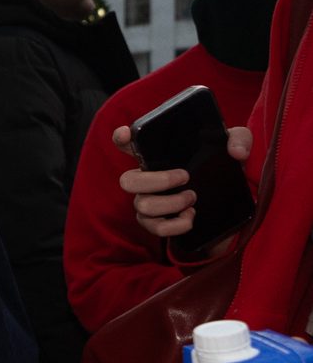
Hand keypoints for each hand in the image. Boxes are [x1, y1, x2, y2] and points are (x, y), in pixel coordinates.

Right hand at [114, 122, 252, 247]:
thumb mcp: (237, 149)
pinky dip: (175, 224)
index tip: (126, 134)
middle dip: (156, 180)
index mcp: (159, 157)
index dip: (121, 139)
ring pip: (143, 206)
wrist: (233, 208)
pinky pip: (156, 228)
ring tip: (193, 198)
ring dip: (171, 203)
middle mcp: (147, 180)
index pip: (129, 144)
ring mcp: (150, 203)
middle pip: (127, 181)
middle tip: (185, 177)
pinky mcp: (158, 224)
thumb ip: (239, 139)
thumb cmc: (224, 172)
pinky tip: (191, 216)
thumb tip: (236, 152)